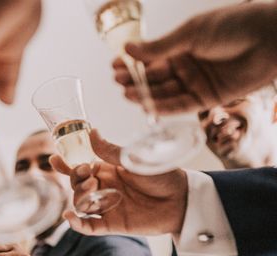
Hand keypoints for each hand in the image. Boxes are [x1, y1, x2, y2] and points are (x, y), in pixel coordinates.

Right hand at [52, 130, 187, 236]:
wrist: (183, 199)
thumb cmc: (163, 175)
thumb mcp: (134, 159)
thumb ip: (110, 151)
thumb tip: (92, 132)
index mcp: (108, 170)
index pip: (80, 168)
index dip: (66, 165)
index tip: (55, 159)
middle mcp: (105, 188)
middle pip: (77, 186)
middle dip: (76, 179)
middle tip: (87, 175)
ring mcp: (107, 207)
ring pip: (80, 204)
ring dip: (79, 197)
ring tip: (91, 189)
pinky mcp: (112, 224)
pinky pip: (89, 226)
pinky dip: (77, 223)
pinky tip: (70, 216)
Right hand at [113, 2, 276, 113]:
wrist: (270, 38)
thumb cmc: (234, 26)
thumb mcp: (191, 33)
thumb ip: (160, 48)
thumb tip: (129, 49)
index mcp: (183, 46)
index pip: (152, 58)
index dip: (133, 63)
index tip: (115, 65)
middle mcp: (188, 66)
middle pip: (156, 77)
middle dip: (136, 80)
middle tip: (117, 81)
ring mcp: (196, 82)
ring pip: (165, 93)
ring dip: (145, 94)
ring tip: (126, 93)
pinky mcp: (207, 98)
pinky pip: (181, 106)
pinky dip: (164, 107)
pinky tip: (147, 106)